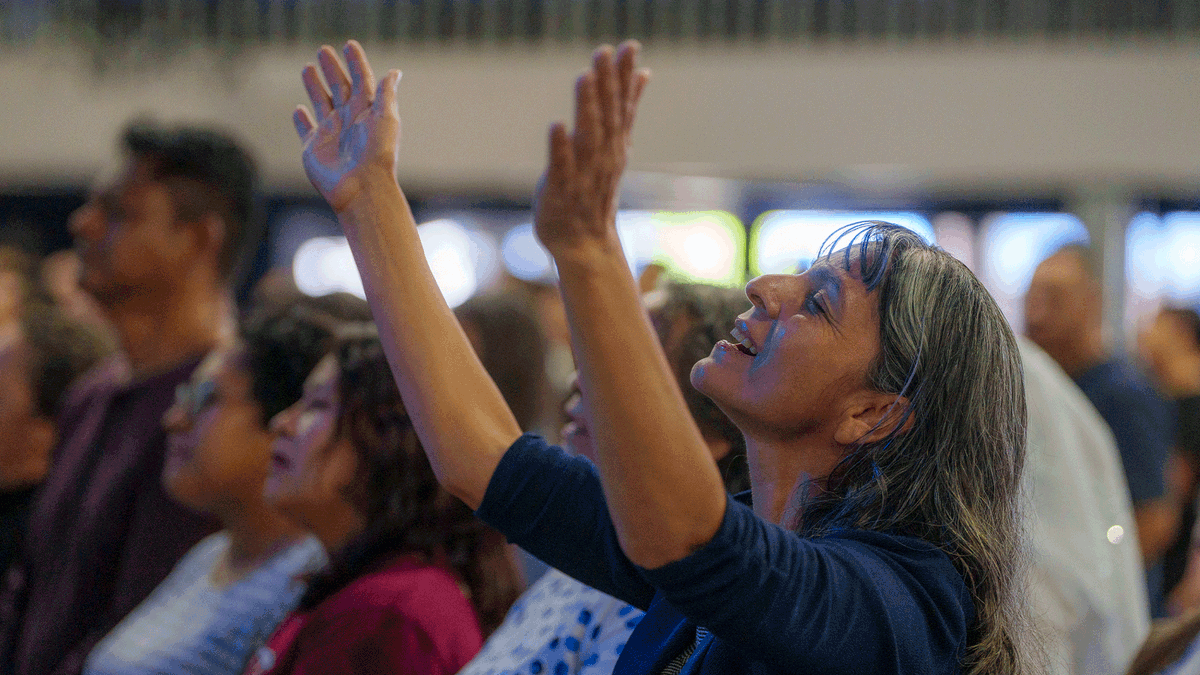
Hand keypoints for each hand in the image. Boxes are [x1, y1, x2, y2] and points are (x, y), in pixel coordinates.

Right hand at [294, 41, 401, 213]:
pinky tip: (299, 109)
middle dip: (332, 68)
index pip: (361, 80)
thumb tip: (394, 72)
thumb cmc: (377, 154)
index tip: (349, 45)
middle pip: (339, 87)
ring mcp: (331, 133)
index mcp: (367, 111)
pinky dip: (302, 120)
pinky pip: (306, 129)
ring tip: (308, 68)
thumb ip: (386, 94)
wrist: (361, 187)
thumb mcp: (386, 119)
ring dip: (315, 86)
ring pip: (321, 102)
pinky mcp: (315, 147)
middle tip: (323, 50)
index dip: (356, 63)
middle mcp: (349, 120)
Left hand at [534, 41, 648, 260]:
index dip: (624, 76)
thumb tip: (643, 72)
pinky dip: (560, 147)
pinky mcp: (560, 190)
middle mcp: (603, 156)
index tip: (629, 46)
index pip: (622, 106)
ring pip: (587, 137)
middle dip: (606, 84)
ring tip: (584, 78)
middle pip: (606, 116)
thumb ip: (627, 108)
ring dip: (586, 108)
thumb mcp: (615, 145)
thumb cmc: (595, 191)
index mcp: (614, 144)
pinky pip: (560, 167)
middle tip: (604, 52)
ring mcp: (583, 174)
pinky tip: (556, 126)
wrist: (586, 244)